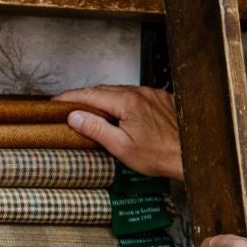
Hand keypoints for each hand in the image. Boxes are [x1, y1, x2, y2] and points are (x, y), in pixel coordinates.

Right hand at [54, 85, 183, 179]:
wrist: (190, 156)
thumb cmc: (159, 155)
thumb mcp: (121, 147)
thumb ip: (96, 129)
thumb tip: (75, 116)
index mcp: (128, 102)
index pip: (91, 94)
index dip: (70, 97)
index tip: (56, 101)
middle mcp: (141, 93)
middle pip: (104, 90)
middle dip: (84, 96)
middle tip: (67, 105)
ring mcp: (153, 94)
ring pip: (120, 91)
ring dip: (104, 98)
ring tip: (89, 109)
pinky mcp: (162, 99)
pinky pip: (136, 95)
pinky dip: (122, 101)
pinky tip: (118, 111)